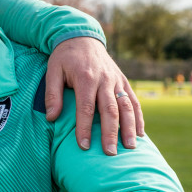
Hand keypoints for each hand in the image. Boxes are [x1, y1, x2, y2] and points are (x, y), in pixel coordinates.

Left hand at [45, 37, 143, 154]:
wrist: (82, 37)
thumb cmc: (64, 58)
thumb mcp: (52, 71)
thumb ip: (52, 95)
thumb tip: (52, 118)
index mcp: (86, 78)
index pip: (86, 108)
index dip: (85, 128)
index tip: (84, 146)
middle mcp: (105, 80)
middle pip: (110, 110)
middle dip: (111, 133)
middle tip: (110, 153)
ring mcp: (117, 81)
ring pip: (126, 106)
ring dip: (129, 128)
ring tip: (130, 148)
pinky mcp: (124, 81)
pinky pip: (134, 101)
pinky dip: (139, 117)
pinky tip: (140, 134)